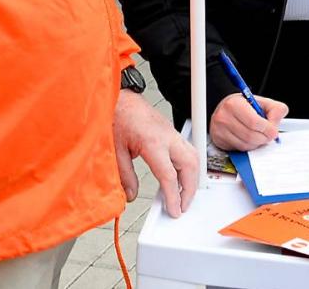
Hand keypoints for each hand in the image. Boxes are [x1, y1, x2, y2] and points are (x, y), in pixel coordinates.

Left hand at [114, 90, 199, 216]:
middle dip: (190, 189)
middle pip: (190, 166)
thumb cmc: (116, 116)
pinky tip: (181, 176)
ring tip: (184, 194)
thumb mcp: (114, 150)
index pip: (169, 176)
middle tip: (183, 205)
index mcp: (153, 142)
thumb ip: (124, 176)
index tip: (174, 210)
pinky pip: (188, 150)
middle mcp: (168, 137)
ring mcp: (172, 133)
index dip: (173, 197)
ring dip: (192, 177)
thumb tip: (131, 195)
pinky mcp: (171, 131)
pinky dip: (189, 166)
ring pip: (194, 157)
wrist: (119, 97)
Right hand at [210, 92, 287, 151]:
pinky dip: (248, 147)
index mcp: (234, 104)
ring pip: (245, 145)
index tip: (273, 130)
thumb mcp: (262, 102)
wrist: (226, 109)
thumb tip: (275, 125)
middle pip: (250, 136)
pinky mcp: (219, 141)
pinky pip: (239, 149)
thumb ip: (275, 110)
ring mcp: (219, 130)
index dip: (267, 129)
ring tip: (259, 135)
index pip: (254, 122)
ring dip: (257, 144)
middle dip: (264, 138)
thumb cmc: (244, 106)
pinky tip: (250, 139)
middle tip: (268, 135)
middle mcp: (224, 117)